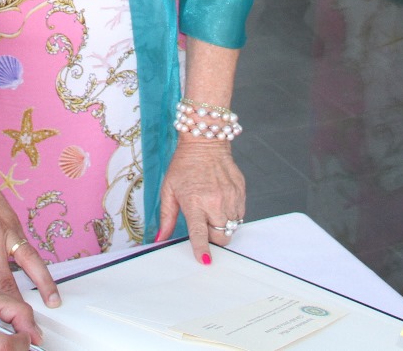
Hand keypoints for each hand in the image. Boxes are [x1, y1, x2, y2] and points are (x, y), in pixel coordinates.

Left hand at [0, 171, 59, 306]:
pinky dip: (39, 265)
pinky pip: (29, 248)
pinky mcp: (14, 224)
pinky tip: (45, 277)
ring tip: (53, 303)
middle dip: (16, 309)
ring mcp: (5, 233)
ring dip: (42, 286)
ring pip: (29, 265)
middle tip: (24, 325)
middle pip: (6, 285)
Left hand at [154, 139, 246, 263]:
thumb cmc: (184, 165)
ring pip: (232, 227)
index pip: (200, 233)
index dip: (202, 249)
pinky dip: (231, 215)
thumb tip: (161, 238)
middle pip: (221, 236)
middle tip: (204, 227)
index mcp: (195, 202)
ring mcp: (230, 196)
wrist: (205, 141)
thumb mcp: (168, 190)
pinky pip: (240, 214)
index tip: (204, 260)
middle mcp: (215, 201)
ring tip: (212, 212)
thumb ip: (166, 217)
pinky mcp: (240, 191)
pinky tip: (221, 204)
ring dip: (223, 227)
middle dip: (213, 238)